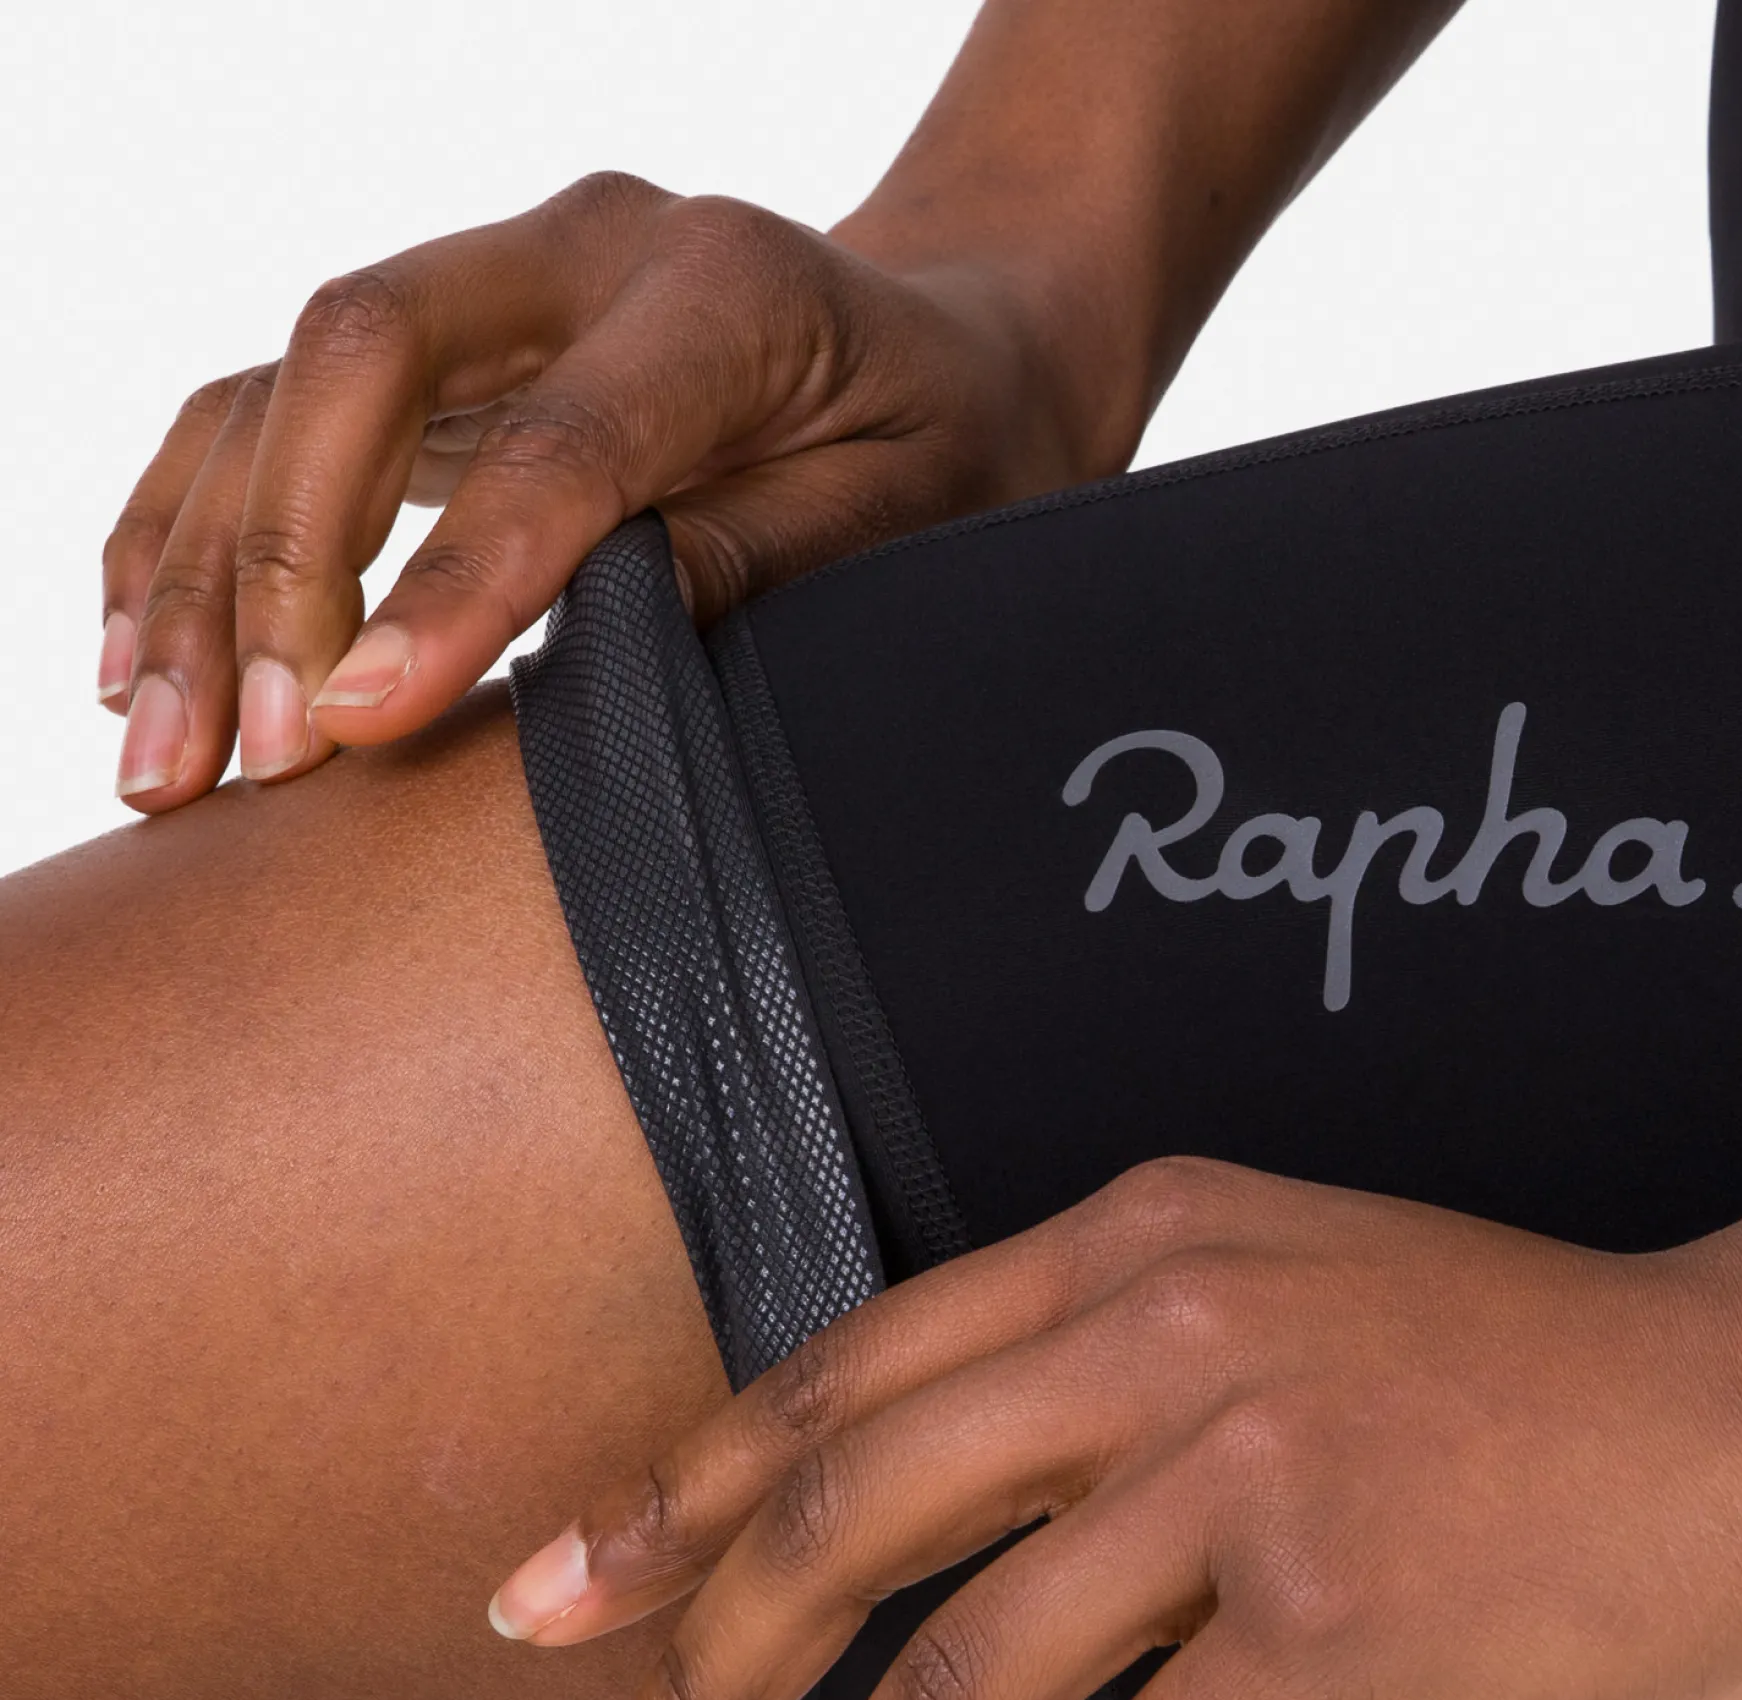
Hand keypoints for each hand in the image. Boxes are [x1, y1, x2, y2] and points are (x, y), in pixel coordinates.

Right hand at [100, 171, 1093, 809]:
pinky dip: (194, 532)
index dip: (451, 584)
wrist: (953, 345)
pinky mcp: (445, 356)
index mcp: (721, 284)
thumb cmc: (956, 443)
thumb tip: (590, 651)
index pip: (557, 440)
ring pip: (282, 390)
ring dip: (202, 571)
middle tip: (244, 760)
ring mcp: (495, 293)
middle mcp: (577, 254)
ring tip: (157, 753)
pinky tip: (141, 653)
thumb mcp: (917, 516)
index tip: (359, 723)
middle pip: (354, 356)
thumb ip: (762, 562)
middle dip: (276, 566)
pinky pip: (273, 415)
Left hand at [489, 1157, 1741, 1699]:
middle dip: (697, 1679)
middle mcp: (1163, 1328)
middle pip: (846, 1519)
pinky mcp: (1345, 1612)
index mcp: (1135, 1241)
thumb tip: (960, 1581)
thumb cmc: (1540, 1374)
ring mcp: (1251, 1464)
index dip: (675, 1493)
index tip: (556, 1598)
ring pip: (960, 1678)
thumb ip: (1118, 1402)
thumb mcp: (1295, 1308)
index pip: (838, 1373)